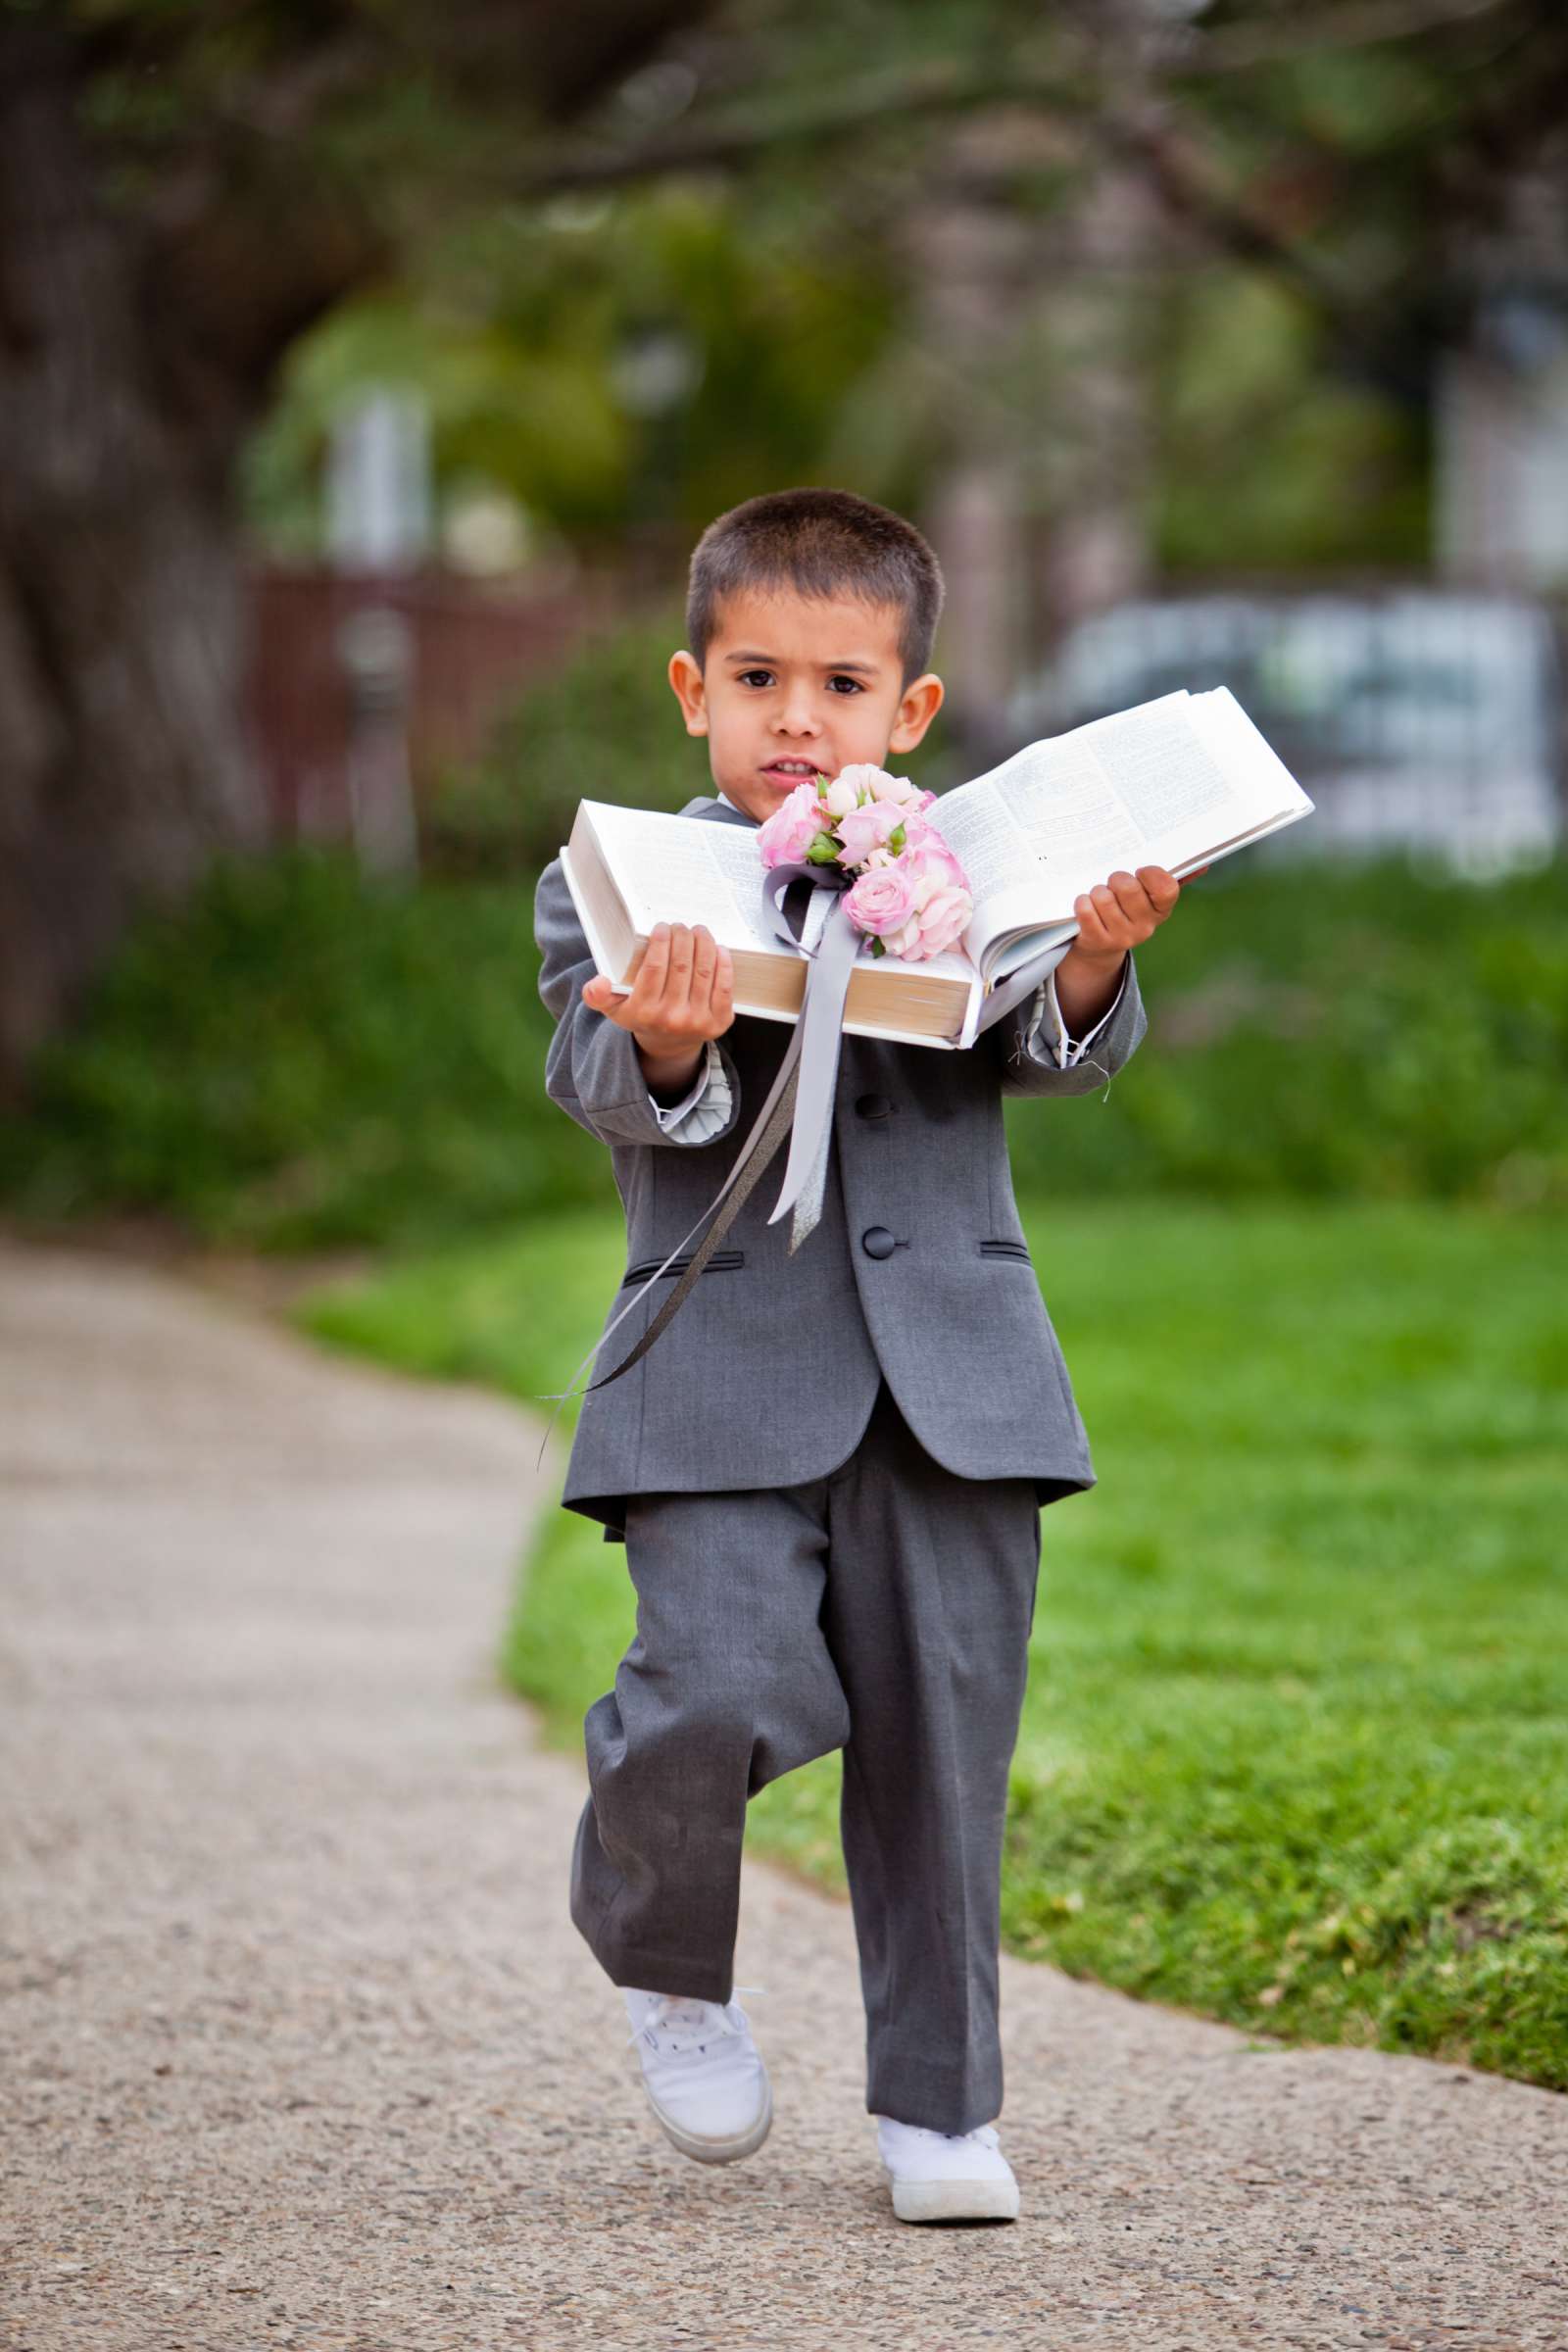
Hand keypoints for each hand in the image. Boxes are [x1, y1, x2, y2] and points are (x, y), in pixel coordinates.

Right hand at [582, 921, 734, 1090]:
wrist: (668, 1044)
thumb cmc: (640, 1015)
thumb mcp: (613, 1008)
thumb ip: (598, 995)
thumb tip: (598, 983)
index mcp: (644, 1012)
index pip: (654, 968)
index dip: (660, 942)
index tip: (662, 927)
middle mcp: (671, 1019)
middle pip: (681, 966)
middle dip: (683, 938)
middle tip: (681, 926)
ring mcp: (698, 1021)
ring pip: (704, 972)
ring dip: (704, 944)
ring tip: (699, 931)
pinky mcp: (719, 1022)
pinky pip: (725, 987)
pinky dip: (723, 964)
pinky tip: (718, 948)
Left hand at [1056, 864, 1205, 1030]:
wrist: (1099, 947)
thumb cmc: (1126, 909)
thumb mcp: (1149, 897)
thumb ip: (1172, 879)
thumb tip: (1203, 865)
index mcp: (1161, 910)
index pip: (1166, 887)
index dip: (1150, 874)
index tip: (1140, 871)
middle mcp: (1145, 926)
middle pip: (1128, 887)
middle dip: (1116, 878)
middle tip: (1114, 883)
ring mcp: (1122, 936)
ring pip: (1104, 897)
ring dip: (1097, 891)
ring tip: (1099, 896)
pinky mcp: (1097, 941)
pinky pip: (1086, 911)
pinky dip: (1082, 902)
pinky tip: (1085, 904)